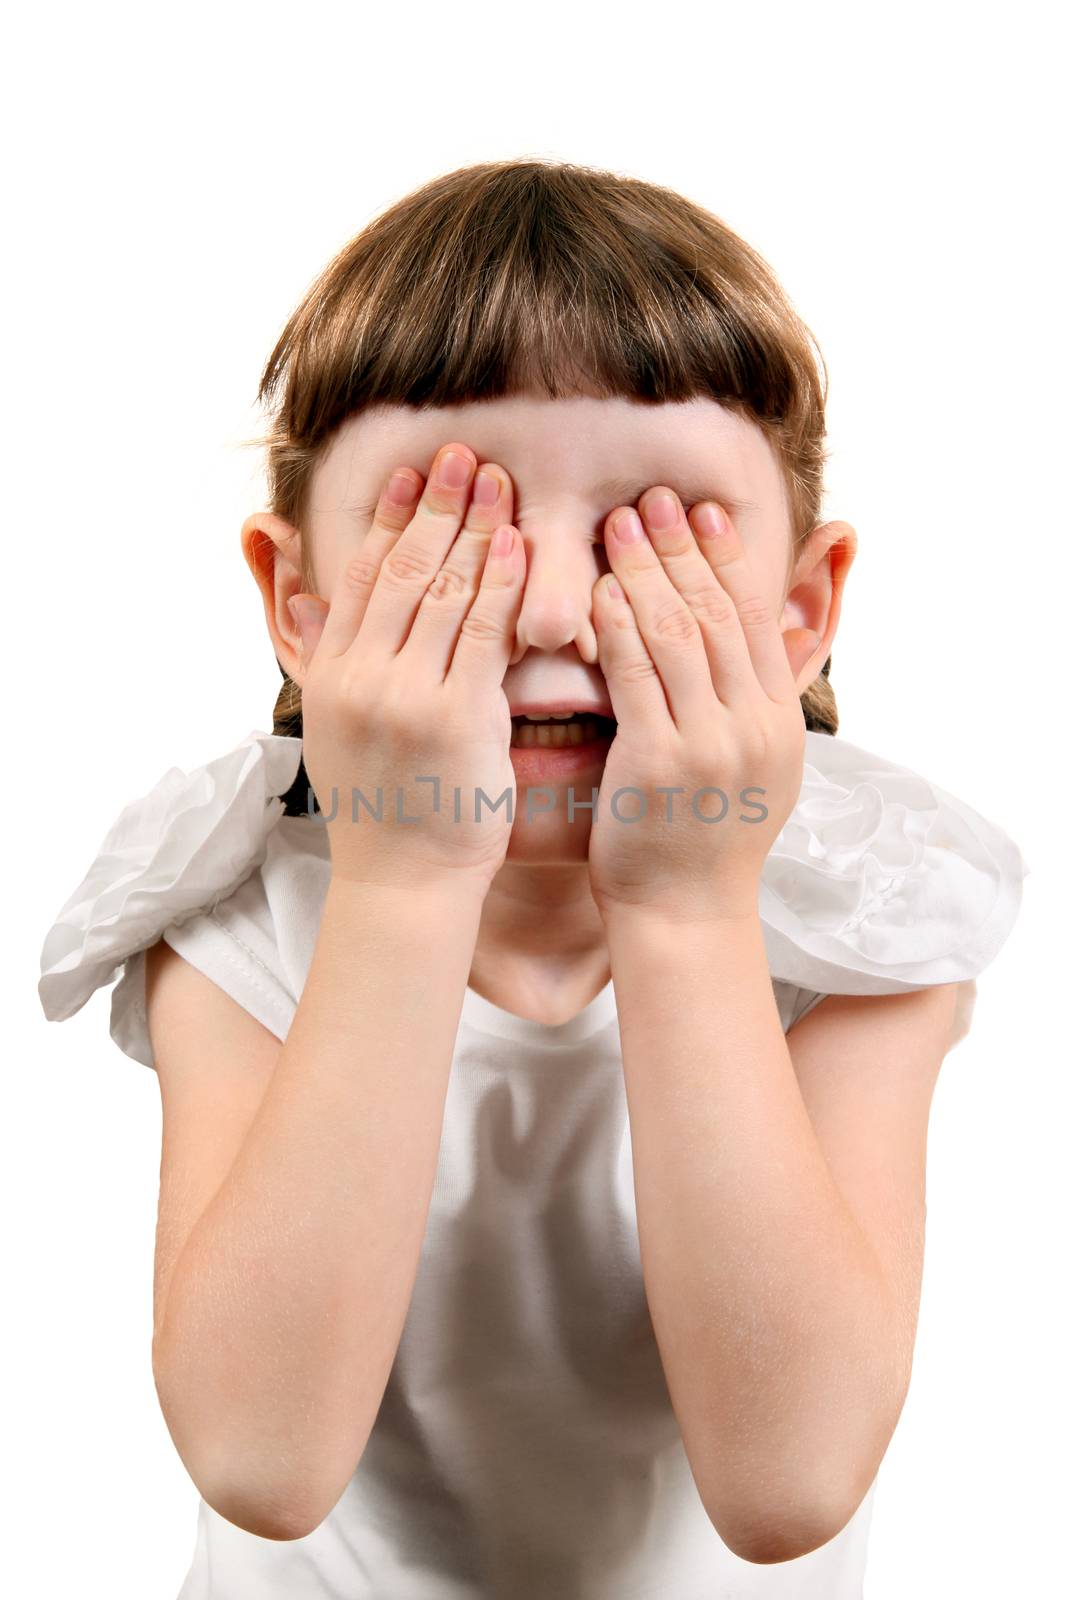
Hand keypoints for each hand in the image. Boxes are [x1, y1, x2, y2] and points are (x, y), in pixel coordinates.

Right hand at [287, 444, 524, 894]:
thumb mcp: (336, 728)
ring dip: (473, 529)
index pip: (357, 576)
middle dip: (436, 506)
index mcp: (330, 676)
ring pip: (442, 591)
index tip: (413, 472)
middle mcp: (361, 678)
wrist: (403, 880)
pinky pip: (483, 633)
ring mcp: (406, 695)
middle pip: (400, 569)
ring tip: (498, 481)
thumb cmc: (384, 806)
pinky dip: (501, 584)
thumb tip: (311, 602)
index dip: (389, 519)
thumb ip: (331, 659)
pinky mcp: (457, 717)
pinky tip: (518, 545)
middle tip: (463, 453)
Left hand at [587, 491, 815, 922]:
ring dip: (647, 570)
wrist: (687, 914)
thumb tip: (755, 639)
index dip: (727, 558)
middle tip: (655, 497)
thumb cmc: (706, 838)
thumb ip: (756, 699)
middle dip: (683, 548)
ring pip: (679, 634)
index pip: (755, 618)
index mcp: (780, 721)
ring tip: (619, 524)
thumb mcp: (757, 766)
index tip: (704, 511)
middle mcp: (754, 725)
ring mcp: (711, 744)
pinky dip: (618, 629)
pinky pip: (637, 678)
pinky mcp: (660, 763)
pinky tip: (599, 591)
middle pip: (717, 613)